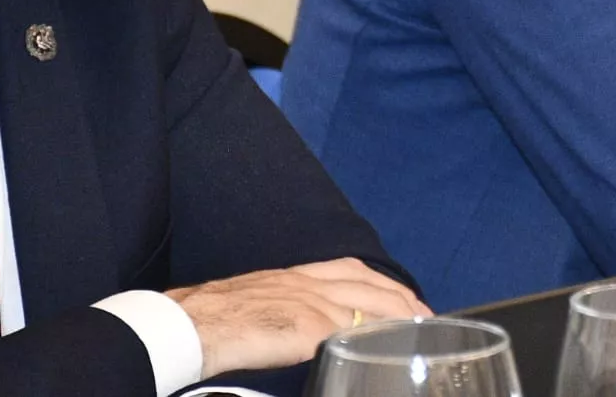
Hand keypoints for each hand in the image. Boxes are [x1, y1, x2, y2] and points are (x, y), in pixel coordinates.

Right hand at [167, 257, 430, 376]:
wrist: (190, 323)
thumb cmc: (213, 318)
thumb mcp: (257, 301)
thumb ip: (284, 310)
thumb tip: (295, 331)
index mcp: (294, 275)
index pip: (350, 269)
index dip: (380, 282)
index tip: (402, 295)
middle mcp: (306, 283)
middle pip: (368, 284)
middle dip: (402, 298)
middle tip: (425, 315)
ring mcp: (309, 304)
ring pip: (368, 304)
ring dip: (398, 315)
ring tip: (418, 328)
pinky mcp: (307, 328)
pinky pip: (351, 332)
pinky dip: (374, 337)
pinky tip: (388, 347)